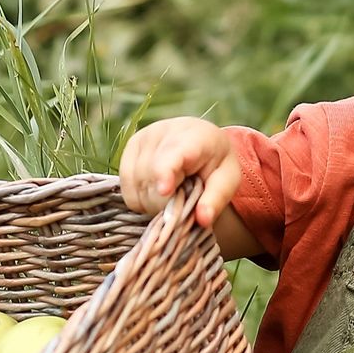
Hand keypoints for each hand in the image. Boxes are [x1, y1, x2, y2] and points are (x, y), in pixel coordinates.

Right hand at [119, 117, 240, 226]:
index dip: (164, 173)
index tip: (164, 191)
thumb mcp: (227, 180)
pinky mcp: (127, 150)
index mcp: (193, 136)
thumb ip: (216, 199)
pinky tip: (155, 194)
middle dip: (164, 201)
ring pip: (136, 185)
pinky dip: (139, 199)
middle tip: (181, 203)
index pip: (172, 154)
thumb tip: (203, 220)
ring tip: (170, 197)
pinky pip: (126, 188)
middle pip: (151, 177)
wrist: (200, 140)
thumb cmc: (215, 162)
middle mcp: (161, 133)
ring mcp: (140, 140)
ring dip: (151, 202)